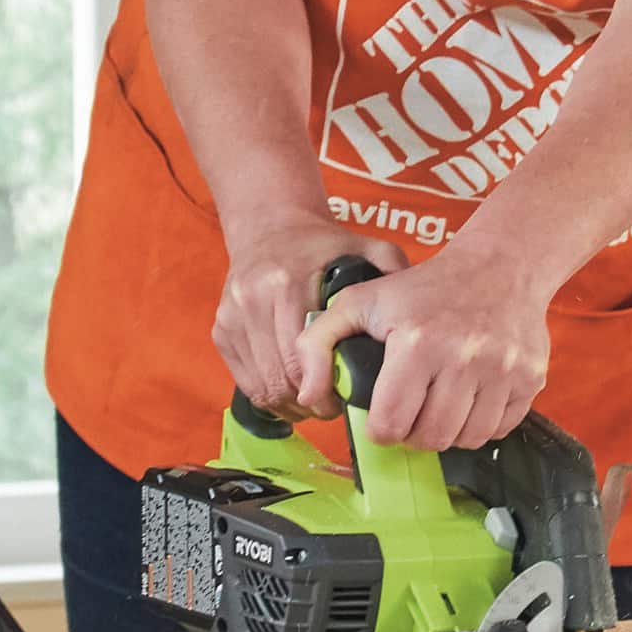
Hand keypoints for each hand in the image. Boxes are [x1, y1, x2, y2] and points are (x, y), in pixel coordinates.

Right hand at [215, 214, 407, 420]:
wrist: (269, 224)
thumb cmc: (323, 244)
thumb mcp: (364, 246)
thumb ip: (392, 269)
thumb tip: (411, 314)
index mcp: (288, 282)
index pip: (301, 358)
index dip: (322, 391)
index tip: (339, 401)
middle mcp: (254, 299)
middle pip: (281, 379)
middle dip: (309, 403)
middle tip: (332, 407)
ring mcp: (232, 316)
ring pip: (261, 386)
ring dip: (289, 404)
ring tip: (314, 402)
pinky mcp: (221, 329)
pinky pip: (245, 381)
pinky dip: (269, 395)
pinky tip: (292, 392)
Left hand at [295, 247, 551, 449]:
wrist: (501, 266)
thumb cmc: (425, 288)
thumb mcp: (360, 300)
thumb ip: (318, 342)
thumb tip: (310, 395)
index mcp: (417, 342)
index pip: (391, 423)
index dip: (381, 429)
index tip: (384, 417)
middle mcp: (463, 358)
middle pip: (430, 438)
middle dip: (414, 434)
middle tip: (412, 414)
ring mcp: (501, 371)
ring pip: (466, 439)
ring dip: (448, 432)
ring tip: (439, 406)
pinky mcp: (529, 379)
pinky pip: (499, 429)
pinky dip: (481, 425)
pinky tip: (469, 401)